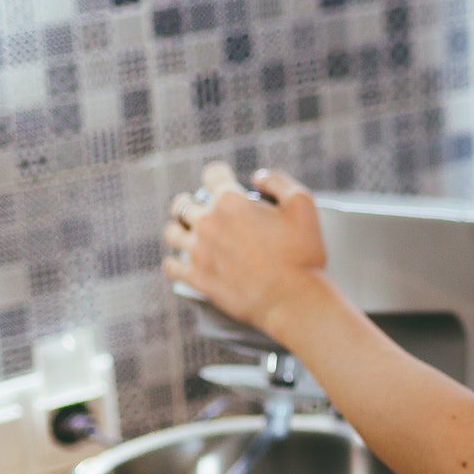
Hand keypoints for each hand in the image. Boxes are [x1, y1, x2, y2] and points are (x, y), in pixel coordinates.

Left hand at [162, 162, 327, 340]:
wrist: (293, 300)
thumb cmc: (302, 253)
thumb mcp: (303, 204)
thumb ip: (278, 182)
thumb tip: (256, 178)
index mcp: (231, 202)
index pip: (212, 174)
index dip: (219, 174)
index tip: (222, 179)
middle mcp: (208, 223)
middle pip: (183, 203)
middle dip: (191, 201)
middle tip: (200, 207)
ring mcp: (199, 252)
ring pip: (172, 232)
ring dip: (180, 230)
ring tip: (189, 234)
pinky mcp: (196, 279)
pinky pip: (171, 266)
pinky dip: (175, 262)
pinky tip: (182, 262)